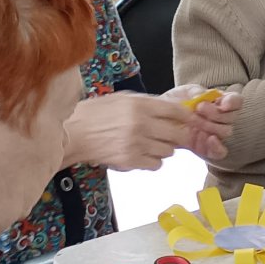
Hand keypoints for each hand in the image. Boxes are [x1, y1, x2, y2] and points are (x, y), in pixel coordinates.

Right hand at [63, 90, 200, 171]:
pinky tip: (142, 154)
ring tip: (150, 143)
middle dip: (179, 136)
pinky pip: (156, 164)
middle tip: (173, 135)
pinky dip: (153, 161)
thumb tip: (173, 109)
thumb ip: (148, 103)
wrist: (73, 134)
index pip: (176, 111)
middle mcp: (141, 124)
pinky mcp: (130, 161)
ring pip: (169, 151)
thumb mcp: (123, 99)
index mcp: (140, 105)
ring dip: (164, 148)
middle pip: (178, 134)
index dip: (187, 117)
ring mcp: (136, 144)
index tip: (191, 121)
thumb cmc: (96, 114)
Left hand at [163, 85, 241, 160]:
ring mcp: (215, 134)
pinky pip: (220, 152)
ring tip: (194, 121)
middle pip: (231, 117)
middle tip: (199, 108)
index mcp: (220, 102)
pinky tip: (209, 139)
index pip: (236, 101)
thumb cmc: (175, 103)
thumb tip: (201, 96)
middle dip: (216, 113)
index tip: (224, 104)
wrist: (160, 119)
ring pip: (226, 132)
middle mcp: (221, 118)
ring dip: (212, 126)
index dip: (233, 102)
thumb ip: (194, 91)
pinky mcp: (207, 148)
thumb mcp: (184, 92)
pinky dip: (217, 147)